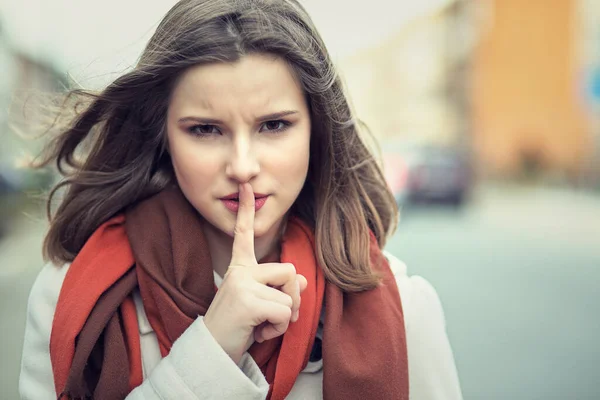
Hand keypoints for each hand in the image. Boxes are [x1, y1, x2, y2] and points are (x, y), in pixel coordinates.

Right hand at [203, 182, 307, 363]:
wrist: (212, 352)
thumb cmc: (238, 326)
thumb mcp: (261, 304)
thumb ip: (280, 288)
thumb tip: (304, 279)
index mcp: (240, 267)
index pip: (245, 235)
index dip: (247, 211)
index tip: (245, 185)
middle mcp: (239, 271)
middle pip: (290, 271)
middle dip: (292, 297)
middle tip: (274, 314)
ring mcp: (242, 284)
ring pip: (290, 295)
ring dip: (285, 316)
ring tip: (262, 324)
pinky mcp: (247, 301)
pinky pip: (284, 312)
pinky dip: (279, 328)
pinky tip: (259, 332)